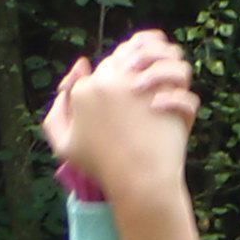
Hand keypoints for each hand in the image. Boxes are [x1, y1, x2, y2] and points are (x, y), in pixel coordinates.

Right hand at [45, 31, 198, 197]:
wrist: (139, 186)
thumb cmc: (103, 170)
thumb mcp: (64, 146)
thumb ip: (57, 112)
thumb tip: (78, 69)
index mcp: (83, 90)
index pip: (104, 66)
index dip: (120, 73)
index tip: (132, 91)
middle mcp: (108, 81)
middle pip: (128, 54)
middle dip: (142, 61)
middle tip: (152, 83)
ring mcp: (138, 85)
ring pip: (157, 53)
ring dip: (165, 62)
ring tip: (170, 81)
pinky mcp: (166, 95)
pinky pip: (180, 78)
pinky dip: (182, 88)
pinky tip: (179, 99)